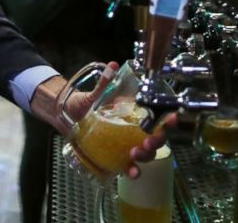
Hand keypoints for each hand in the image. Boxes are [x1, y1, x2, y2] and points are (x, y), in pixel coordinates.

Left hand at [56, 62, 177, 179]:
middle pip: (155, 138)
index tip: (171, 119)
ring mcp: (126, 144)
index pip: (157, 117)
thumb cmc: (83, 104)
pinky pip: (128, 166)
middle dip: (156, 141)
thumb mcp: (94, 94)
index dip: (167, 119)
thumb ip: (104, 83)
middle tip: (148, 141)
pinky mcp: (116, 156)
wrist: (66, 117)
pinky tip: (133, 172)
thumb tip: (112, 65)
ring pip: (145, 153)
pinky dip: (133, 170)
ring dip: (145, 155)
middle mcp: (134, 130)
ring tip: (135, 154)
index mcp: (134, 113)